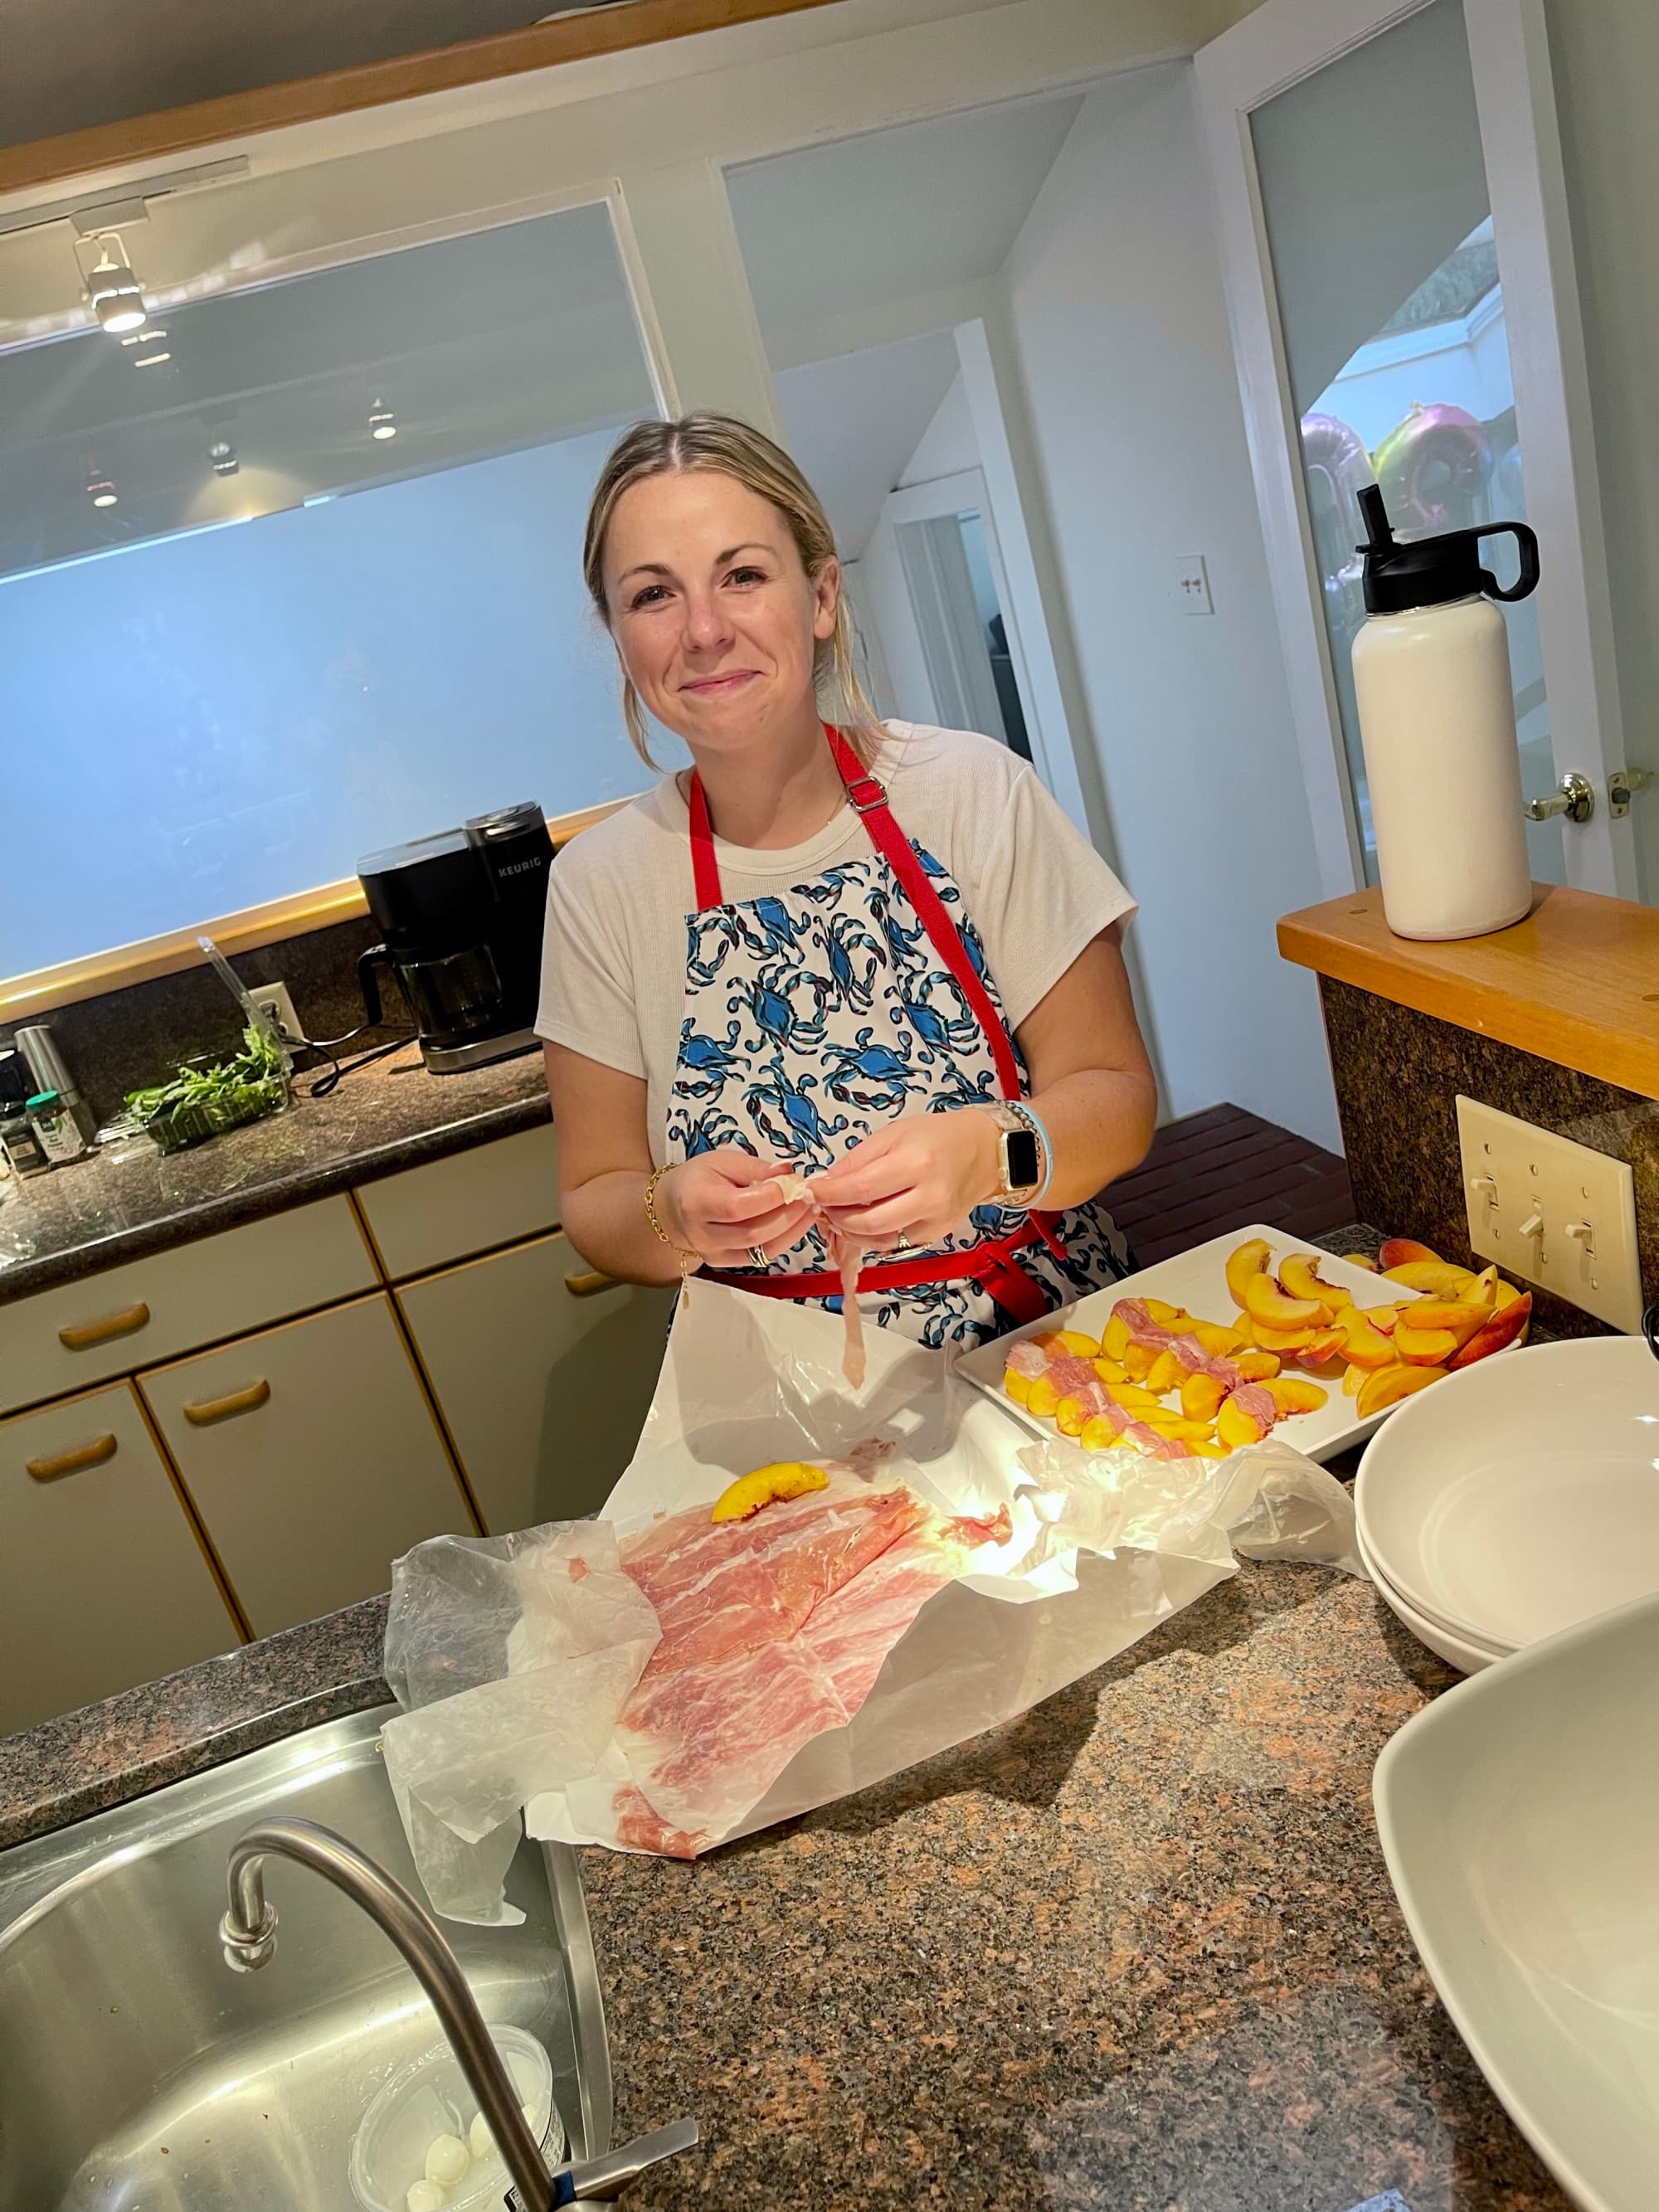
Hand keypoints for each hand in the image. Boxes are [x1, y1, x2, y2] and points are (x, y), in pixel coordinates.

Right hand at [658, 1151, 817, 1269]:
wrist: (674, 1208)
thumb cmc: (700, 1179)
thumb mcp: (723, 1161)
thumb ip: (756, 1168)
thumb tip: (787, 1173)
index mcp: (696, 1202)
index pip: (737, 1207)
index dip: (770, 1197)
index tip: (793, 1182)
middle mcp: (702, 1234)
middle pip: (753, 1232)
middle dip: (788, 1214)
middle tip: (809, 1195)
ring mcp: (714, 1254)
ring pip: (762, 1249)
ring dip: (792, 1229)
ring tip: (809, 1208)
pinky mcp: (726, 1264)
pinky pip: (763, 1256)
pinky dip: (785, 1240)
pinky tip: (798, 1223)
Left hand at [809, 1110, 1001, 1249]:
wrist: (983, 1153)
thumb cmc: (936, 1136)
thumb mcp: (893, 1134)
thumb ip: (857, 1160)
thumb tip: (825, 1184)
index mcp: (917, 1163)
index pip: (861, 1188)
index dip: (829, 1194)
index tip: (809, 1192)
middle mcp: (929, 1197)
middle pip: (869, 1222)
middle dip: (836, 1217)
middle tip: (822, 1207)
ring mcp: (935, 1221)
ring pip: (879, 1240)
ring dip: (849, 1232)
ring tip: (837, 1216)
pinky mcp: (936, 1235)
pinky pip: (894, 1244)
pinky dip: (871, 1237)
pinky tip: (860, 1223)